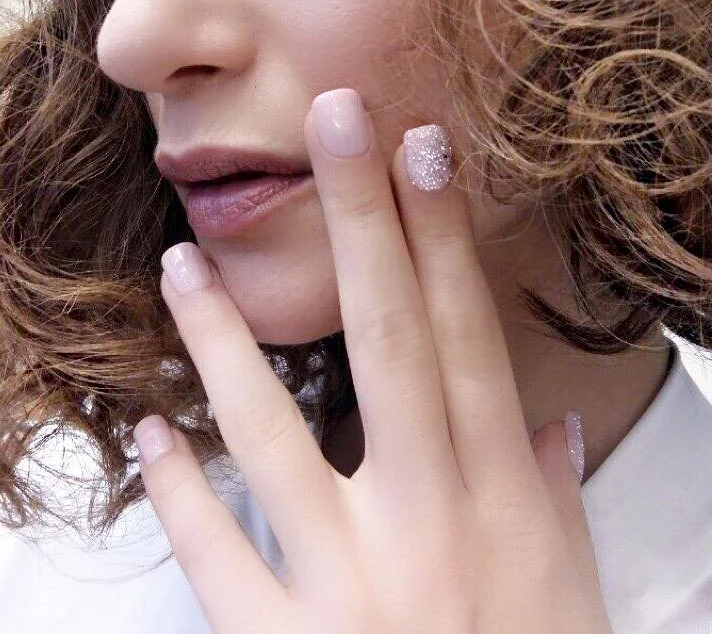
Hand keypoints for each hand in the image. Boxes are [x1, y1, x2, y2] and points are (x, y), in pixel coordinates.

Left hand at [134, 88, 612, 633]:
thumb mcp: (565, 589)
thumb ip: (554, 499)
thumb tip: (548, 428)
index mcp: (496, 496)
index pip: (463, 332)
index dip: (444, 234)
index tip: (420, 149)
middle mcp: (424, 518)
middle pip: (387, 338)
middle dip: (363, 221)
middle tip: (334, 124)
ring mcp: (347, 580)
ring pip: (274, 429)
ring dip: (222, 340)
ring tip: (179, 264)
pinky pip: (218, 555)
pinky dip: (180, 490)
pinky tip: (147, 433)